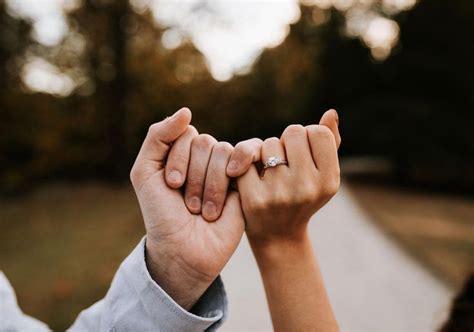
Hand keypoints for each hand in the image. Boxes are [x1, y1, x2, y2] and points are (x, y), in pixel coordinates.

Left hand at [130, 108, 244, 309]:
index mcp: (183, 153)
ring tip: (203, 211)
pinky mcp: (246, 182)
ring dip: (209, 187)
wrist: (183, 250)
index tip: (171, 187)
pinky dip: (232, 177)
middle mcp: (206, 158)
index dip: (178, 160)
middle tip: (188, 204)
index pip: (186, 134)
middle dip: (193, 176)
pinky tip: (228, 196)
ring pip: (223, 152)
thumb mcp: (145, 172)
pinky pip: (246, 158)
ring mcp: (227, 169)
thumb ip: (157, 137)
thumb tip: (186, 111)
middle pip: (205, 142)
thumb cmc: (162, 214)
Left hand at [236, 109, 340, 245]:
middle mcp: (308, 187)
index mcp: (329, 180)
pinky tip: (249, 176)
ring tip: (269, 170)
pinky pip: (246, 159)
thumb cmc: (301, 196)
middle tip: (283, 159)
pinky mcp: (254, 199)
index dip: (307, 136)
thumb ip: (330, 142)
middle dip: (286, 141)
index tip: (301, 151)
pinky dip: (245, 163)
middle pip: (293, 132)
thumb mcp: (321, 174)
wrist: (278, 235)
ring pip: (268, 143)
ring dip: (265, 151)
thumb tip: (331, 112)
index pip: (318, 132)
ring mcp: (281, 194)